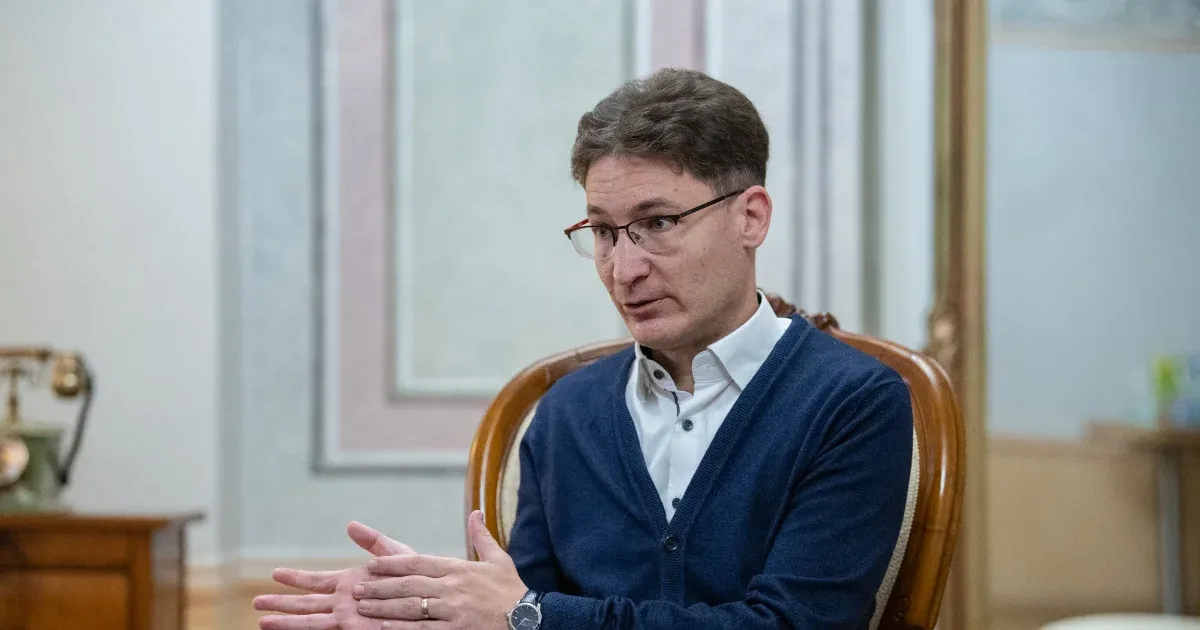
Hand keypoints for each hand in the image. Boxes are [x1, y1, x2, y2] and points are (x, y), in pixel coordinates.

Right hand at [253, 521, 415, 629]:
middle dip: (280, 604)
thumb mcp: (396, 556)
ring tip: (261, 623)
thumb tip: (349, 525)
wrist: (436, 603)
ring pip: (311, 621)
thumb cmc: (420, 580)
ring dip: (286, 623)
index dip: (295, 578)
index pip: (315, 581)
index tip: (274, 573)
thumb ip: (374, 542)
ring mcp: (350, 620)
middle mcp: (345, 604)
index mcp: (350, 584)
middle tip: (255, 604)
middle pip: (304, 605)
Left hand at [353, 510, 527, 628]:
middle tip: (357, 588)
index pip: (418, 562)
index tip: (372, 565)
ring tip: (362, 606)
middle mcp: (452, 588)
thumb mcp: (498, 559)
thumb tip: (476, 513)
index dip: (392, 564)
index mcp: (459, 568)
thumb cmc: (511, 589)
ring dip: (382, 606)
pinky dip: (399, 628)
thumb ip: (481, 536)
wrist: (529, 618)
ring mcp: (452, 611)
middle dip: (379, 586)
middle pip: (407, 584)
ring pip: (409, 607)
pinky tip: (381, 627)